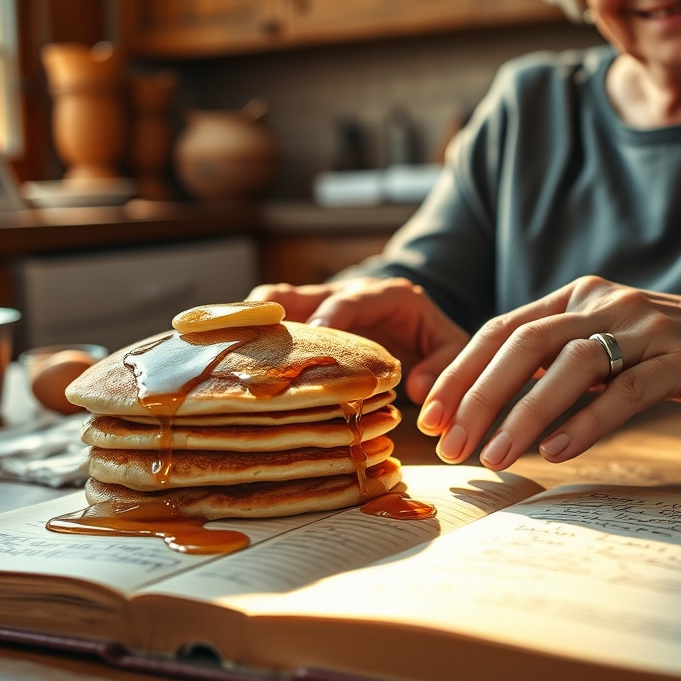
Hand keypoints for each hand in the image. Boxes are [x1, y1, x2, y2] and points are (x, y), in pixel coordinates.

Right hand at [248, 277, 469, 402]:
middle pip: (301, 294)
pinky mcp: (301, 317)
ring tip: (228, 349)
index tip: (313, 341)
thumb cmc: (433, 337)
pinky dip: (250, 334)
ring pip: (275, 302)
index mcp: (388, 294)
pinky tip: (230, 358)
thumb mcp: (452, 348)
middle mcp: (346, 292)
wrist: (417, 321)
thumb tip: (416, 388)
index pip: (354, 300)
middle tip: (254, 347)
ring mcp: (319, 302)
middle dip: (277, 321)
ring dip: (253, 324)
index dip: (331, 317)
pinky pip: (268, 318)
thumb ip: (443, 365)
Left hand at [417, 276, 680, 470]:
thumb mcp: (600, 347)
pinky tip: (558, 451)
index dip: (460, 370)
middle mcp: (604, 303)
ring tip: (496, 457)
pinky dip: (587, 422)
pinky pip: (626, 392)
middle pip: (524, 344)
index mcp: (575, 298)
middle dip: (479, 395)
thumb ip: (545, 365)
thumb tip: (473, 401)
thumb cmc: (664, 353)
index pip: (500, 329)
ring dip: (525, 414)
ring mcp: (645, 330)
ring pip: (570, 367)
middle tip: (450, 443)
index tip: (428, 413)